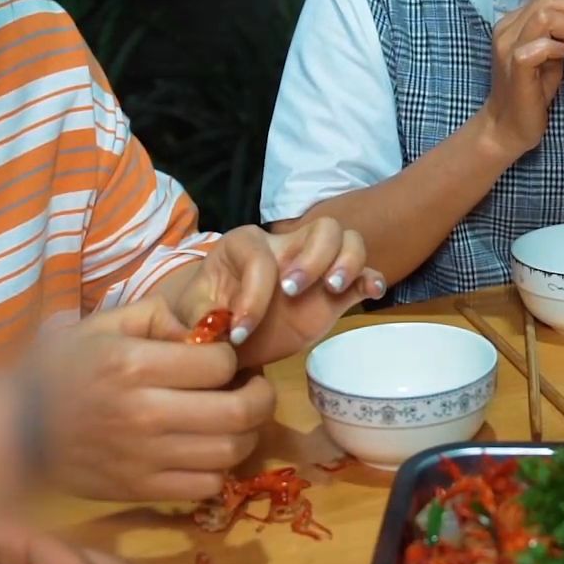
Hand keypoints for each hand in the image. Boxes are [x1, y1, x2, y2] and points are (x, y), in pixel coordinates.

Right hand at [35, 297, 274, 501]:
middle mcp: (145, 414)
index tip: (224, 357)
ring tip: (233, 418)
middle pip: (240, 412)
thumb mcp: (101, 325)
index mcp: (134, 366)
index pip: (221, 363)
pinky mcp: (141, 490)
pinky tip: (205, 449)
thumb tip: (206, 328)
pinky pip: (206, 486)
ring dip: (245, 433)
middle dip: (260, 396)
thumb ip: (158, 315)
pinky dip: (218, 468)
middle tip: (252, 387)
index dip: (233, 357)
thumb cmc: (57, 371)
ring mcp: (145, 458)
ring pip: (231, 452)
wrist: (12, 432)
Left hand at [169, 222, 385, 366]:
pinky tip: (371, 293)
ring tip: (333, 289)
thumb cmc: (207, 317)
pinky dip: (370, 280)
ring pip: (348, 240)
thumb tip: (207, 329)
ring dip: (347, 262)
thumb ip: (198, 318)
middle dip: (312, 258)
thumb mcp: (192, 316)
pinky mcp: (333, 295)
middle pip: (321, 228)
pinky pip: (364, 276)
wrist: (225, 335)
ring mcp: (315, 268)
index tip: (239, 331)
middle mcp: (286, 247)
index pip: (260, 256)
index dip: (251, 293)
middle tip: (293, 291)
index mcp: (246, 244)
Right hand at [479, 0, 563, 156]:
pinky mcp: (514, 66)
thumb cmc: (534, 90)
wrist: (508, 126)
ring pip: (545, 15)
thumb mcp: (551, 51)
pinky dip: (558, 48)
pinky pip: (539, 45)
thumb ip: (562, 28)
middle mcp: (507, 28)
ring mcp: (508, 46)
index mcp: (514, 21)